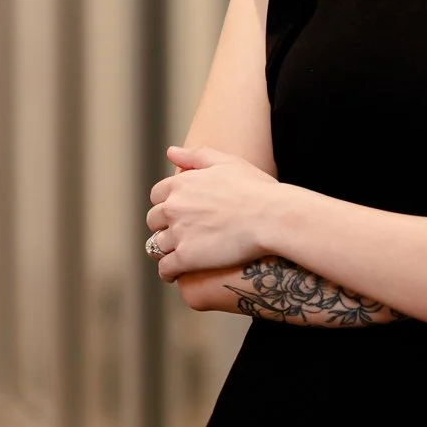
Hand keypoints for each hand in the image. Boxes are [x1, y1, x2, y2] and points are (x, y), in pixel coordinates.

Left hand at [146, 146, 281, 281]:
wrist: (272, 217)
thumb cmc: (256, 189)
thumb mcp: (227, 162)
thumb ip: (196, 156)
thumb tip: (171, 152)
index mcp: (181, 184)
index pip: (157, 195)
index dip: (167, 203)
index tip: (179, 212)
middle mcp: (174, 207)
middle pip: (154, 220)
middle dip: (164, 226)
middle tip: (181, 234)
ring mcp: (178, 233)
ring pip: (157, 245)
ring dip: (166, 250)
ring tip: (180, 255)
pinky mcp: (186, 257)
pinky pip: (166, 268)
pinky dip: (168, 272)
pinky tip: (176, 274)